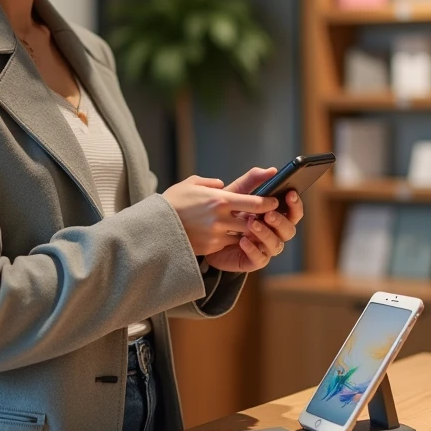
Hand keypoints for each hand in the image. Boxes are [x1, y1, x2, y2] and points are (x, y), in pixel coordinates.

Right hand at [162, 175, 278, 255]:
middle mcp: (221, 218)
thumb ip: (210, 183)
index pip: (254, 203)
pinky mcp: (210, 247)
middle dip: (262, 220)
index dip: (268, 203)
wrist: (155, 227)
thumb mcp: (191, 184)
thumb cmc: (173, 202)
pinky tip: (229, 235)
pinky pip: (228, 244)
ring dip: (247, 232)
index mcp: (219, 199)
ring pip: (243, 235)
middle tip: (268, 217)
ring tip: (248, 226)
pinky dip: (231, 240)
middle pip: (253, 222)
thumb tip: (222, 184)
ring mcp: (216, 235)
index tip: (275, 201)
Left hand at [204, 166, 304, 272]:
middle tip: (268, 213)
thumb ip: (253, 180)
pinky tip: (242, 240)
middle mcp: (274, 233)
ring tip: (251, 223)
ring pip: (276, 245)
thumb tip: (272, 170)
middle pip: (289, 230)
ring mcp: (264, 248)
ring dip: (265, 233)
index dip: (295, 204)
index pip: (293, 212)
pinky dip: (253, 249)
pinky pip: (259, 259)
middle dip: (281, 221)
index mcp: (275, 216)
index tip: (290, 193)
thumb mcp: (237, 193)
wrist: (204, 234)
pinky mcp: (252, 261)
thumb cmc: (225, 212)